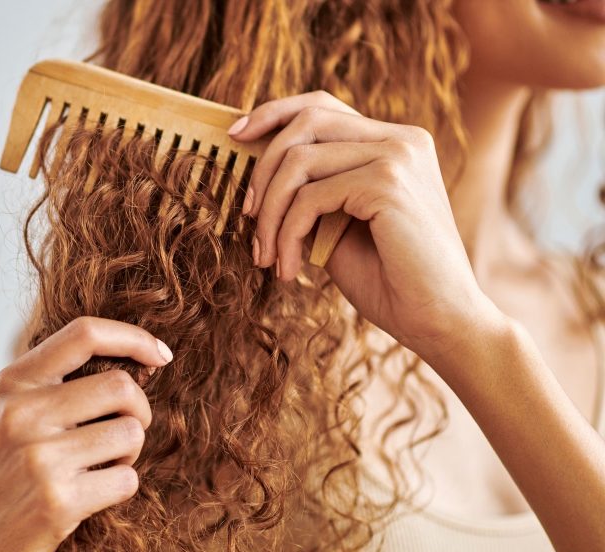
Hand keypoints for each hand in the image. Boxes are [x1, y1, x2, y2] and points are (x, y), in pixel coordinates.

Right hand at [0, 317, 172, 551]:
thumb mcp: (1, 415)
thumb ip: (48, 385)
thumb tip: (129, 363)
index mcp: (10, 384)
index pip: (84, 334)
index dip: (134, 338)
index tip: (160, 356)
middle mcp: (23, 414)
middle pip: (122, 386)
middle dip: (138, 411)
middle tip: (121, 432)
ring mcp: (40, 458)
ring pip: (131, 433)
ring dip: (128, 454)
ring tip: (98, 468)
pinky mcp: (58, 501)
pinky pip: (127, 479)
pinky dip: (120, 488)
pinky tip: (90, 496)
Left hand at [227, 91, 501, 359]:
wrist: (440, 321)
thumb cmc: (390, 280)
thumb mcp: (339, 226)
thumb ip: (311, 192)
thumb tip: (256, 174)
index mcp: (395, 142)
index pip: (322, 106)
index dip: (273, 114)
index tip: (235, 137)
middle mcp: (402, 139)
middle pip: (306, 122)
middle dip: (262, 169)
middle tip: (248, 218)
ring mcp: (398, 156)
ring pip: (299, 162)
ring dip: (270, 214)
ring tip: (266, 256)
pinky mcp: (388, 184)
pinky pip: (309, 199)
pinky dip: (287, 235)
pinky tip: (290, 271)